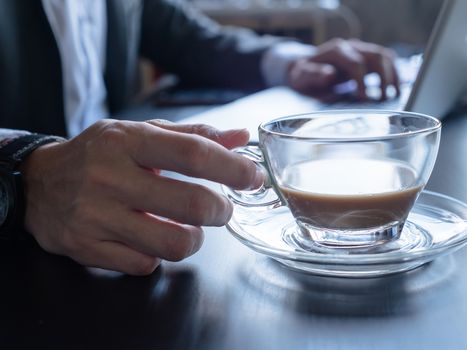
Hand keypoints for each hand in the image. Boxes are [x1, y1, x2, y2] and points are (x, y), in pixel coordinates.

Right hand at [20, 119, 261, 274]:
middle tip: (220, 209)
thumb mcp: (140, 134)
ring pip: (173, 244)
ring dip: (194, 239)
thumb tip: (240, 137)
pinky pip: (144, 264)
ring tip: (189, 229)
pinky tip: (149, 239)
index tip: (253, 178)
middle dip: (221, 211)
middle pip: (192, 205)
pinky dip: (158, 255)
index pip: (193, 154)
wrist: (39, 183)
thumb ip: (192, 135)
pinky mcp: (87, 248)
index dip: (232, 169)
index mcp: (127, 141)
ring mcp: (96, 216)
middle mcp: (109, 177)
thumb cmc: (100, 154)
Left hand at [287, 38, 399, 99]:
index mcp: (336, 51)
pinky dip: (394, 72)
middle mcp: (351, 47)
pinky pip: (386, 60)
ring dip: (393, 75)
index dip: (362, 81)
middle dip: (383, 77)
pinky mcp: (366, 57)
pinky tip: (395, 88)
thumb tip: (330, 74)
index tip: (364, 99)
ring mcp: (360, 50)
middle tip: (383, 98)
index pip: (356, 63)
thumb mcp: (302, 78)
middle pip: (376, 56)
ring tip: (394, 94)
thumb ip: (314, 75)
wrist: (306, 69)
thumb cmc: (304, 76)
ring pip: (384, 56)